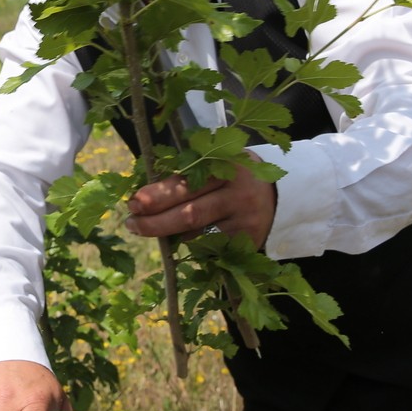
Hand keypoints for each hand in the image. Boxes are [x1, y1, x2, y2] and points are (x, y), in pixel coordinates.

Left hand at [125, 156, 276, 250]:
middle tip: (132, 224)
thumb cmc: (233, 175)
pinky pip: (210, 248)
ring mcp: (244, 222)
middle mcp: (237, 195)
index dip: (158, 194)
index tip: (134, 202)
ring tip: (147, 229)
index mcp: (226, 167)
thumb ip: (188, 173)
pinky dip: (190, 245)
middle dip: (156, 222)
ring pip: (198, 236)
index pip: (186, 183)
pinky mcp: (247, 242)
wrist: (279, 194)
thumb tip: (145, 194)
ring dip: (169, 235)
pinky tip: (178, 239)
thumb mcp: (217, 163)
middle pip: (190, 214)